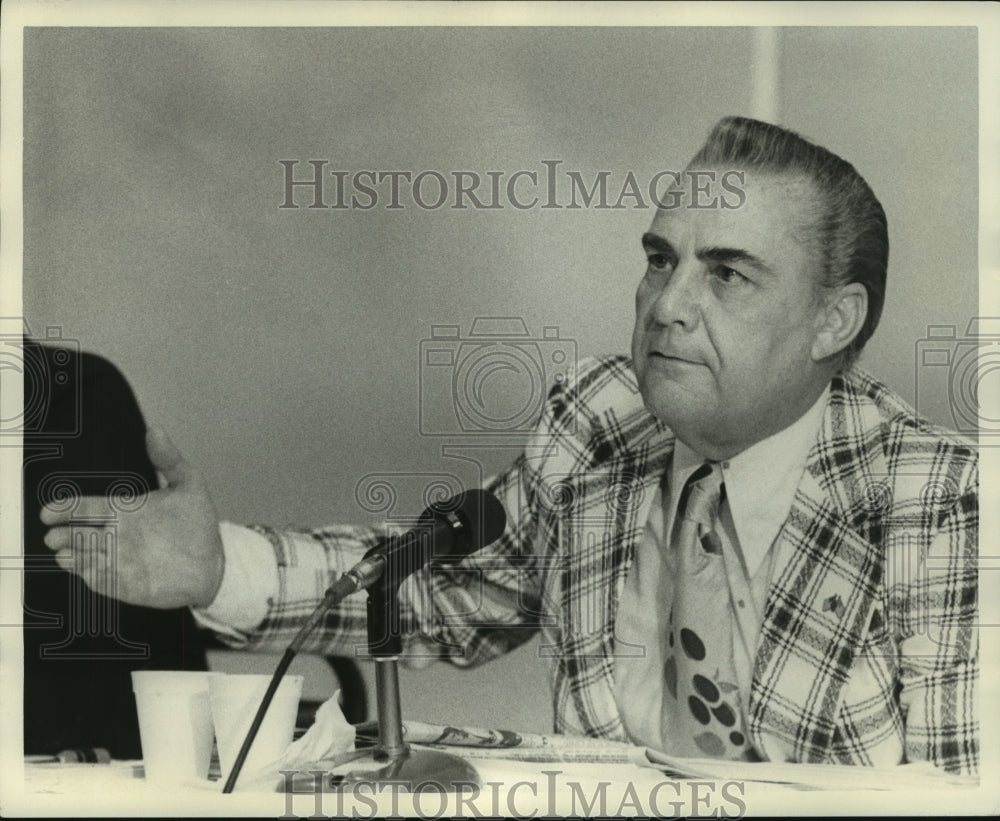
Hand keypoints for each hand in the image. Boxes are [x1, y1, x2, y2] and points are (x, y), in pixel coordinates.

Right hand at [41, 426, 225, 609]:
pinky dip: (95, 578)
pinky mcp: (126, 585)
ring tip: (67, 554)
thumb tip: (155, 430)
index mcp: (124, 511)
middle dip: (65, 535)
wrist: (213, 562)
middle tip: (54, 536)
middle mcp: (117, 536)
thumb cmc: (198, 524)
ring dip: (76, 556)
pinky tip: (88, 572)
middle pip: (81, 534)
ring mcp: (120, 562)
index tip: (49, 510)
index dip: (67, 508)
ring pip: (87, 558)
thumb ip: (169, 459)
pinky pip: (105, 582)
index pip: (87, 507)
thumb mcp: (188, 485)